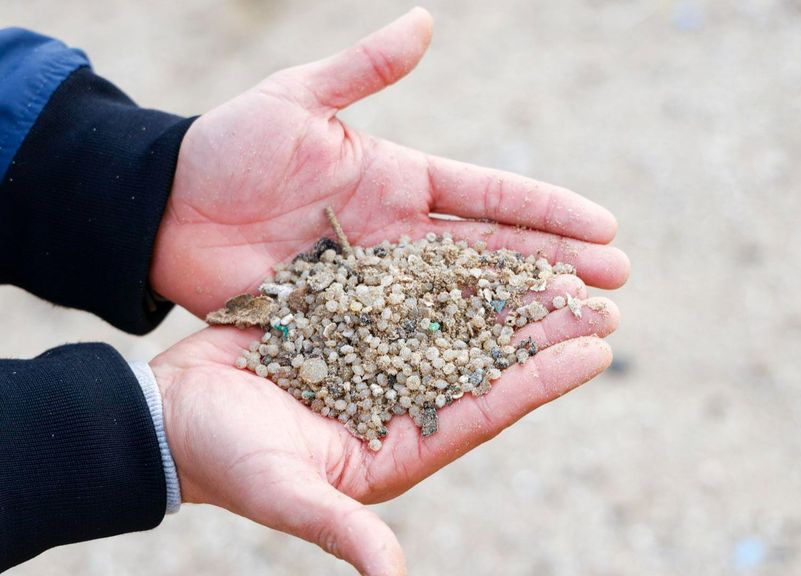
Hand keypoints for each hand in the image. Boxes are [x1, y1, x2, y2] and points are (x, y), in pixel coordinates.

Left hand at [151, 7, 628, 316]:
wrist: (166, 213)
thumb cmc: (226, 148)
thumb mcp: (294, 100)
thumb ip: (360, 70)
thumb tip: (426, 22)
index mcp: (401, 179)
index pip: (492, 196)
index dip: (549, 211)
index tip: (606, 226)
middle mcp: (404, 234)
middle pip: (496, 253)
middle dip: (558, 266)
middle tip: (617, 285)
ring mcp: (382, 283)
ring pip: (467, 301)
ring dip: (524, 313)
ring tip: (585, 327)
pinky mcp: (352, 324)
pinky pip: (415, 339)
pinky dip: (460, 351)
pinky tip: (505, 366)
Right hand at [151, 282, 619, 574]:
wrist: (168, 414)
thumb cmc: (220, 460)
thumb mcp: (283, 492)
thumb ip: (337, 528)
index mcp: (401, 447)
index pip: (489, 410)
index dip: (543, 380)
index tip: (597, 350)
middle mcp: (403, 401)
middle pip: (489, 360)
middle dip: (545, 331)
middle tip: (605, 299)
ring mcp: (383, 357)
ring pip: (460, 318)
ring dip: (511, 294)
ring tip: (567, 264)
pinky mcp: (357, 318)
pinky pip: (416, 288)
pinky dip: (453, 269)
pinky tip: (485, 244)